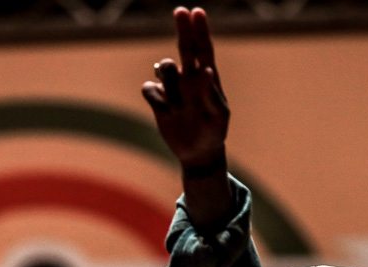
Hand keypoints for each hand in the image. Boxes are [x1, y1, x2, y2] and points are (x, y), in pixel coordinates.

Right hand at [141, 7, 229, 169]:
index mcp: (208, 78)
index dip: (200, 30)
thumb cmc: (214, 131)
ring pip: (163, 68)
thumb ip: (210, 92)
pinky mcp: (159, 101)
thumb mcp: (217, 115)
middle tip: (180, 10)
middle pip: (184, 48)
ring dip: (169, 79)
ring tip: (179, 100)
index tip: (197, 12)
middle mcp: (189, 78)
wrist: (199, 152)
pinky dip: (156, 95)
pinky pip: (149, 88)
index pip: (204, 48)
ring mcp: (173, 88)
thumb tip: (205, 70)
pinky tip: (166, 109)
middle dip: (183, 29)